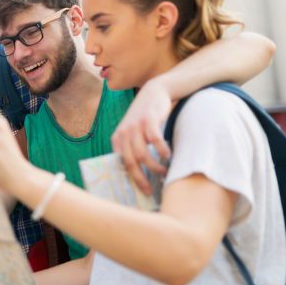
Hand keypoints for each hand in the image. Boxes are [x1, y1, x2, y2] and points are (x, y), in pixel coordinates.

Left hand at [111, 77, 171, 194]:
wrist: (154, 92)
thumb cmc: (145, 119)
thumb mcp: (133, 133)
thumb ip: (132, 149)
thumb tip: (139, 176)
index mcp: (117, 140)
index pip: (120, 164)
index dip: (128, 179)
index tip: (137, 191)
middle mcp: (123, 134)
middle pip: (130, 163)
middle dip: (140, 179)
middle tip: (149, 190)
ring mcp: (135, 126)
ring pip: (142, 154)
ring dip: (154, 166)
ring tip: (163, 172)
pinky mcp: (148, 120)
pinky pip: (155, 140)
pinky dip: (162, 150)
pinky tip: (168, 155)